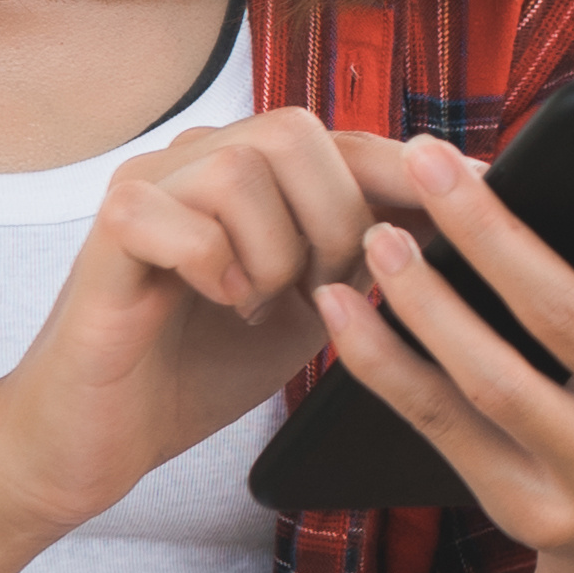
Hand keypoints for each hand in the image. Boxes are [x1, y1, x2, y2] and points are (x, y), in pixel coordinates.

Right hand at [0, 104, 415, 539]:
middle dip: (334, 220)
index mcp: (247, 172)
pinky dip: (215, 267)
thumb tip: (455, 216)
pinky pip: (177, 217)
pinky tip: (219, 304)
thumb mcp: (311, 305)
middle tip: (317, 290)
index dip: (408, 169)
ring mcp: (146, 189)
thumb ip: (365, 255)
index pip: (342, 140)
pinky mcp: (105, 235)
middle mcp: (194, 161)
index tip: (478, 190)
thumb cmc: (199, 367)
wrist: (95, 439)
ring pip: (243, 169)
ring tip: (256, 304)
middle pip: (296, 133)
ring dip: (273, 252)